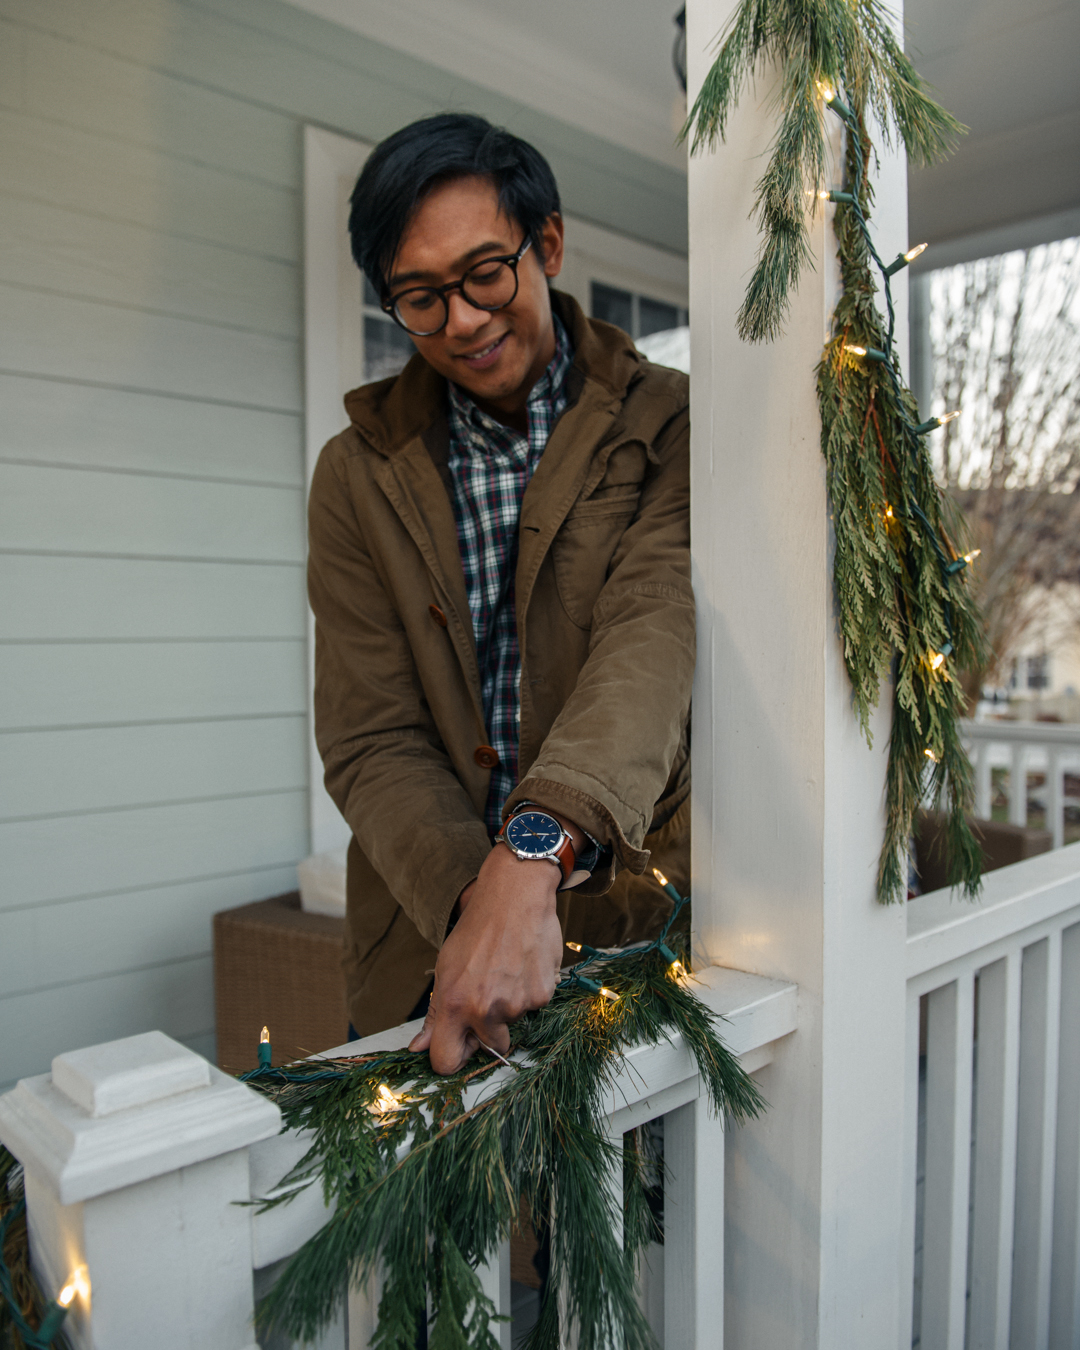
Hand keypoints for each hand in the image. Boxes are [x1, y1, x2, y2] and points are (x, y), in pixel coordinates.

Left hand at [408, 844, 563, 1073]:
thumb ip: (436, 1014)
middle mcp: (485, 1009)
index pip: (446, 1061)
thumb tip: (418, 1048)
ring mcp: (517, 1004)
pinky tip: (524, 963)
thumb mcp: (446, 968)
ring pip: (515, 1022)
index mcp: (455, 1004)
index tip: (462, 1045)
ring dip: (512, 1005)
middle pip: (491, 1047)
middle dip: (490, 1029)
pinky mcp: (542, 994)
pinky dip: (531, 990)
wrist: (514, 896)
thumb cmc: (477, 930)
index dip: (454, 1057)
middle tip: (490, 993)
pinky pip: (536, 1005)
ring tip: (507, 970)